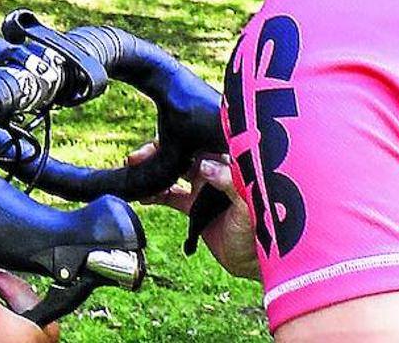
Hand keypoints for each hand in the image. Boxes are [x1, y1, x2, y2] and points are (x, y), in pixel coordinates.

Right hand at [126, 141, 259, 279]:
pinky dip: (155, 193)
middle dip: (160, 151)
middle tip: (140, 156)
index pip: (201, 141)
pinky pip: (170, 195)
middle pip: (182, 153)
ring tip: (135, 171)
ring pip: (172, 172)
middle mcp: (215, 171)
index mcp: (229, 163)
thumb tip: (205, 165)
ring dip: (154, 170)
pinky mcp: (194, 207)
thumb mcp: (249, 204)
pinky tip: (142, 195)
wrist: (256, 263)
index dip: (180, 136)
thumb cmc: (263, 230)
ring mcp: (203, 188)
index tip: (162, 136)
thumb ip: (230, 182)